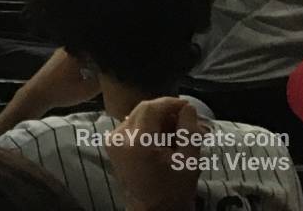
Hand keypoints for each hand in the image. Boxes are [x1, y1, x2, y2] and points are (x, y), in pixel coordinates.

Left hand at [103, 96, 208, 210]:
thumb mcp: (189, 162)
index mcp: (138, 141)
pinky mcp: (112, 144)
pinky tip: (163, 140)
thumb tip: (188, 107)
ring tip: (178, 133)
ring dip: (158, 120)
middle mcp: (119, 136)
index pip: (151, 107)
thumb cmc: (174, 190)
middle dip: (166, 112)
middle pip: (143, 110)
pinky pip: (131, 126)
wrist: (153, 210)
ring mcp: (112, 140)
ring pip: (137, 117)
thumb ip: (189, 131)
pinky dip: (147, 128)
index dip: (170, 103)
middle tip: (187, 121)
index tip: (187, 106)